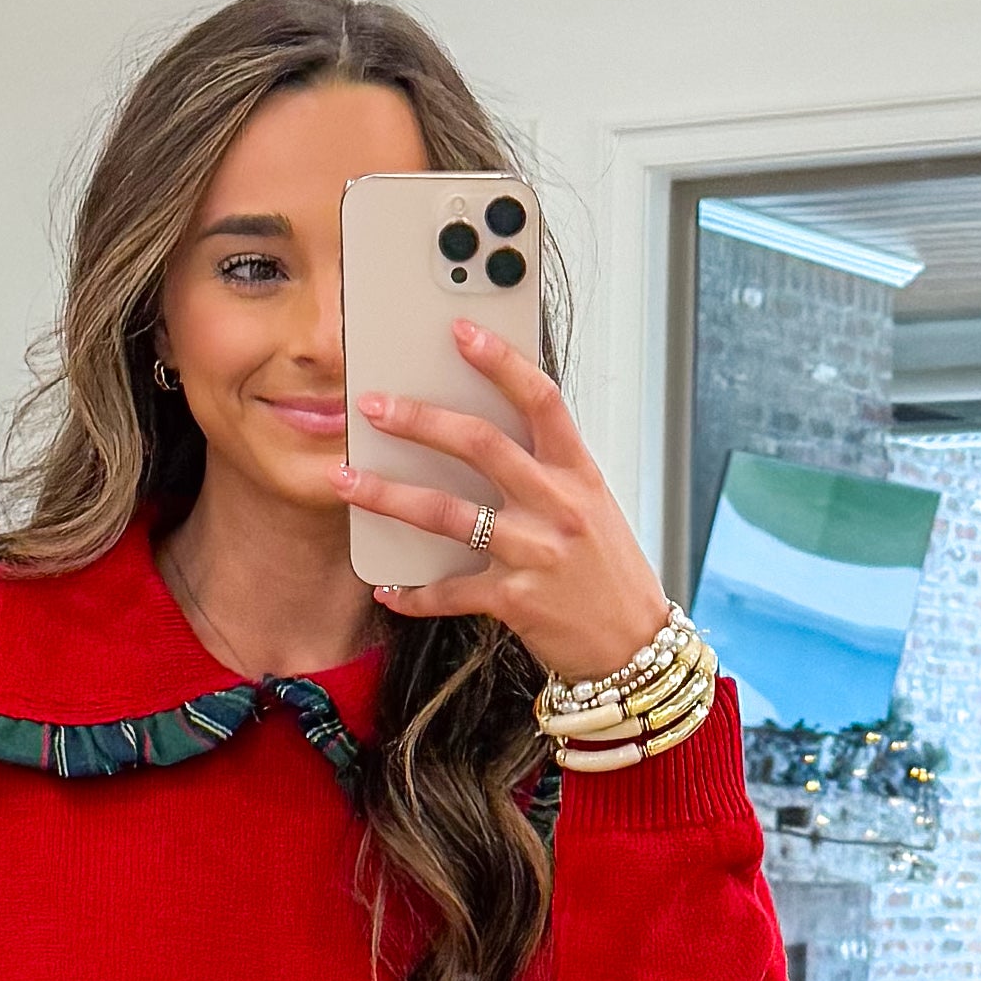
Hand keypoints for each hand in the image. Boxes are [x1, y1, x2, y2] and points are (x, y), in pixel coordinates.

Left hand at [340, 320, 671, 687]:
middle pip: (480, 444)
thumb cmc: (609, 574)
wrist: (635, 648)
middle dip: (418, 420)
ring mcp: (535, 553)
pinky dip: (413, 593)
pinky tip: (388, 590)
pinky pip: (449, 590)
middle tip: (373, 406)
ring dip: (387, 495)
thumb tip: (479, 437)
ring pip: (447, 512)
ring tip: (345, 480)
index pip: (541, 400)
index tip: (461, 331)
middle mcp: (558, 506)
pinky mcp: (515, 601)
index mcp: (579, 474)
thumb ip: (546, 474)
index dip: (501, 362)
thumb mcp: (593, 509)